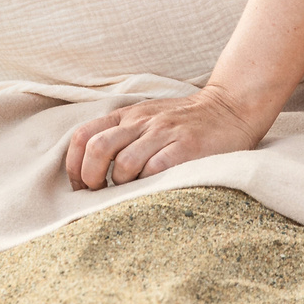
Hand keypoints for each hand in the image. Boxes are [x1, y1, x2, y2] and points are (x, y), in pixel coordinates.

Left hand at [63, 87, 266, 190]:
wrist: (230, 107)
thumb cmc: (184, 121)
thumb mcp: (147, 117)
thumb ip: (122, 135)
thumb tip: (93, 169)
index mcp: (127, 116)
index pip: (83, 135)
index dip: (73, 166)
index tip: (80, 187)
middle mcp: (141, 121)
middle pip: (97, 149)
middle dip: (91, 178)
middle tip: (100, 195)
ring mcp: (163, 133)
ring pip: (125, 163)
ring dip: (121, 186)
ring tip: (128, 196)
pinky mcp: (186, 148)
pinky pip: (156, 170)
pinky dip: (147, 186)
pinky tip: (151, 193)